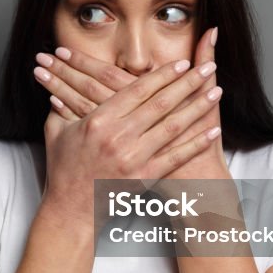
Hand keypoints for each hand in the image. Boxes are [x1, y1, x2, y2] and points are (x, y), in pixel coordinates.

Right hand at [38, 55, 221, 227]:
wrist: (71, 209)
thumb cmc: (63, 169)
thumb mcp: (56, 131)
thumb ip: (62, 105)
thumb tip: (64, 82)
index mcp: (98, 121)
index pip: (137, 90)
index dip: (162, 75)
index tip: (181, 62)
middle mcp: (118, 137)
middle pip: (161, 103)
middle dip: (187, 83)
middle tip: (207, 68)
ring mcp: (134, 158)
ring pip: (173, 126)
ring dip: (197, 107)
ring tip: (216, 91)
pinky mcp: (145, 177)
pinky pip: (176, 156)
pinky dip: (196, 143)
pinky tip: (212, 130)